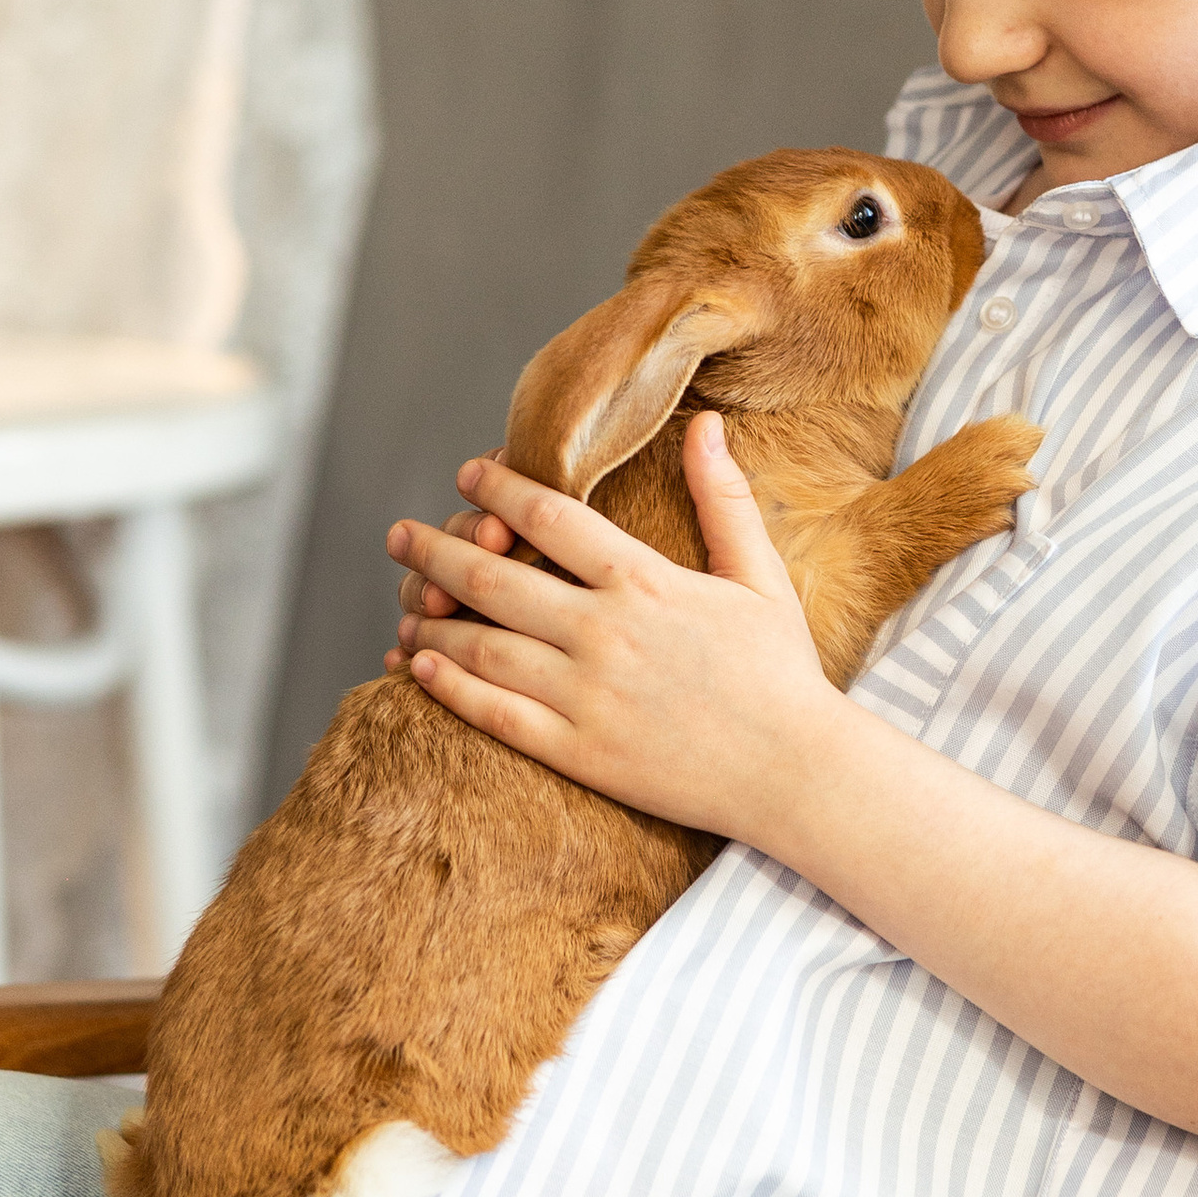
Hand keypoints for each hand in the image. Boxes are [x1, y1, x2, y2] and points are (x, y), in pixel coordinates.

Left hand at [385, 414, 841, 843]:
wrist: (797, 772)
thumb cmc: (783, 673)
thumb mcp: (759, 576)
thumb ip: (723, 499)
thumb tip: (706, 424)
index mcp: (645, 581)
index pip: (550, 516)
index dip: (497, 490)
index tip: (467, 475)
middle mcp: (605, 632)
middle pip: (494, 578)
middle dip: (437, 550)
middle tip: (400, 535)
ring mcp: (587, 695)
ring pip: (482, 647)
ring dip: (431, 619)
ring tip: (403, 602)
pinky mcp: (580, 752)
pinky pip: (495, 714)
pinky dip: (448, 686)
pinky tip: (418, 664)